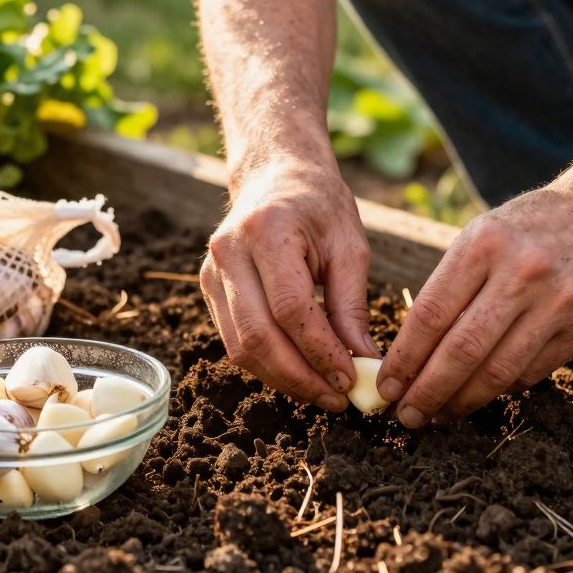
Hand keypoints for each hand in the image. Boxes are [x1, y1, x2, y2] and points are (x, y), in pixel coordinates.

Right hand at [201, 153, 379, 410]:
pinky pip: (234, 340)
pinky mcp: (208, 288)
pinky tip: (300, 372)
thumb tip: (363, 362)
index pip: (290, 308)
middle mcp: (229, 252)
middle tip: (337, 398)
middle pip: (258, 335)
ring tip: (322, 392)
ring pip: (240, 347)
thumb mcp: (349, 245)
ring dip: (283, 379)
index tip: (351, 378)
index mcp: (267, 231)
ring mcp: (211, 271)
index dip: (320, 351)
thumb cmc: (319, 206)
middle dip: (300, 377)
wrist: (275, 174)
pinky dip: (267, 365)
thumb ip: (352, 304)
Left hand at [376, 184, 572, 426]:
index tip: (386, 384)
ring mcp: (558, 303)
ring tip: (438, 414)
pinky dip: (499, 389)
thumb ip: (447, 288)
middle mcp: (523, 273)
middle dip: (427, 391)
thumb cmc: (523, 229)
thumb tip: (409, 356)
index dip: (404, 358)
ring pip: (498, 371)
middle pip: (463, 350)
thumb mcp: (478, 236)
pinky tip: (478, 394)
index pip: (432, 314)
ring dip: (461, 401)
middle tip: (406, 415)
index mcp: (484, 243)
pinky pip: (530, 373)